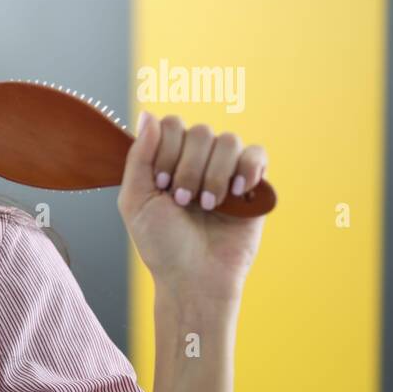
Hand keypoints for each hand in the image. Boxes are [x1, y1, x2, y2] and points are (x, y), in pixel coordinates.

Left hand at [117, 112, 267, 301]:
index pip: (171, 125)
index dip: (167, 150)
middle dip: (188, 168)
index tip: (161, 184)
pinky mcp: (253, 185)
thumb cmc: (162, 244)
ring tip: (208, 205)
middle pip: (199, 131)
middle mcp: (196, 161)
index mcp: (166, 161)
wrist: (194, 278)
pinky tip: (237, 193)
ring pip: (227, 140)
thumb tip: (147, 114)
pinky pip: (257, 153)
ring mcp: (225, 171)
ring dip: (214, 174)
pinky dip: (247, 168)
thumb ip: (139, 155)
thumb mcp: (135, 200)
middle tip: (183, 201)